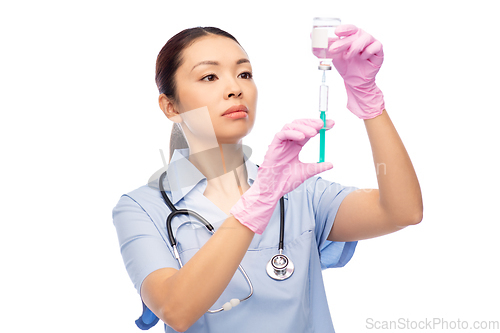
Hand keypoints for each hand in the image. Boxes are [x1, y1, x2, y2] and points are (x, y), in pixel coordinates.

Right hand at [230, 118, 333, 233]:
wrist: (273, 190)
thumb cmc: (284, 181)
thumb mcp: (306, 172)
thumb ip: (317, 167)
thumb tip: (331, 164)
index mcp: (296, 147)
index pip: (308, 132)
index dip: (320, 127)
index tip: (331, 124)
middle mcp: (288, 143)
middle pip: (300, 125)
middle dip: (312, 122)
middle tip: (323, 124)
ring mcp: (281, 144)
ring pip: (290, 126)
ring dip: (303, 126)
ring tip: (314, 132)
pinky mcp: (273, 147)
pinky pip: (281, 134)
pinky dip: (292, 133)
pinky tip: (302, 137)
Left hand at [328, 25, 384, 118]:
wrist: (354, 81)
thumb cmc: (345, 65)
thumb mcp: (333, 56)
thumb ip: (323, 47)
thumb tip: (311, 36)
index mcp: (352, 35)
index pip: (348, 28)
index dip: (343, 29)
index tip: (336, 32)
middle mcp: (362, 37)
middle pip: (354, 34)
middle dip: (343, 42)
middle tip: (333, 49)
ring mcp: (371, 43)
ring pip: (365, 39)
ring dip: (354, 48)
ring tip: (348, 57)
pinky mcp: (378, 52)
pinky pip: (375, 47)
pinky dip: (367, 52)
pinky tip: (362, 58)